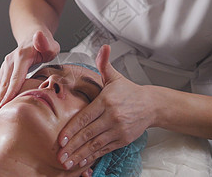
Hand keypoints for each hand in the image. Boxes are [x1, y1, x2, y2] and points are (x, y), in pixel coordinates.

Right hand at [0, 30, 59, 117]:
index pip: (15, 78)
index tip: (4, 105)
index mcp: (22, 57)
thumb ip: (45, 42)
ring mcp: (6, 65)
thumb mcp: (50, 44)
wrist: (33, 36)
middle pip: (4, 84)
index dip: (10, 93)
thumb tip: (38, 36)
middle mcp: (10, 61)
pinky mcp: (5, 70)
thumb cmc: (45, 44)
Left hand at [56, 45, 152, 169]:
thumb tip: (103, 47)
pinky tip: (81, 163)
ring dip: (80, 155)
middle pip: (88, 134)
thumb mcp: (115, 77)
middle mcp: (112, 116)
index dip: (72, 129)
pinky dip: (92, 157)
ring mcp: (118, 130)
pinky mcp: (123, 140)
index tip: (61, 139)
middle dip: (73, 146)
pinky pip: (105, 150)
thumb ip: (104, 64)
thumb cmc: (129, 91)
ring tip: (67, 163)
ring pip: (96, 145)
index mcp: (106, 101)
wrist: (151, 105)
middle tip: (59, 155)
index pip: (86, 117)